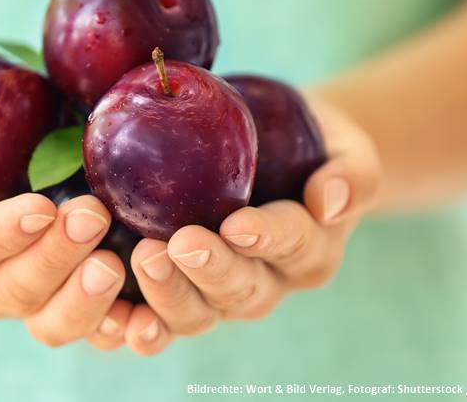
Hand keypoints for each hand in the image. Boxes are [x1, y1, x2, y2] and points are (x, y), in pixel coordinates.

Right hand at [0, 125, 128, 347]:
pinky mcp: (71, 299)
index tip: (39, 207)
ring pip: (52, 321)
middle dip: (53, 259)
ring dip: (84, 299)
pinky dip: (116, 326)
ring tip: (114, 264)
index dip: (1, 234)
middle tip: (91, 216)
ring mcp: (31, 298)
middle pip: (14, 289)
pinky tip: (141, 314)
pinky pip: (93, 328)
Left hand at [89, 96, 382, 354]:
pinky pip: (158, 321)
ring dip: (168, 295)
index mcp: (309, 249)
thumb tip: (330, 201)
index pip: (292, 245)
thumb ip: (351, 174)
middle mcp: (267, 280)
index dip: (266, 238)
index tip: (238, 224)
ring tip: (141, 261)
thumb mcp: (346, 148)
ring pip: (198, 313)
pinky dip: (136, 323)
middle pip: (240, 289)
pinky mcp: (181, 292)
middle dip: (208, 270)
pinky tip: (115, 316)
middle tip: (174, 244)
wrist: (277, 153)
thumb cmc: (311, 144)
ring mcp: (220, 293)